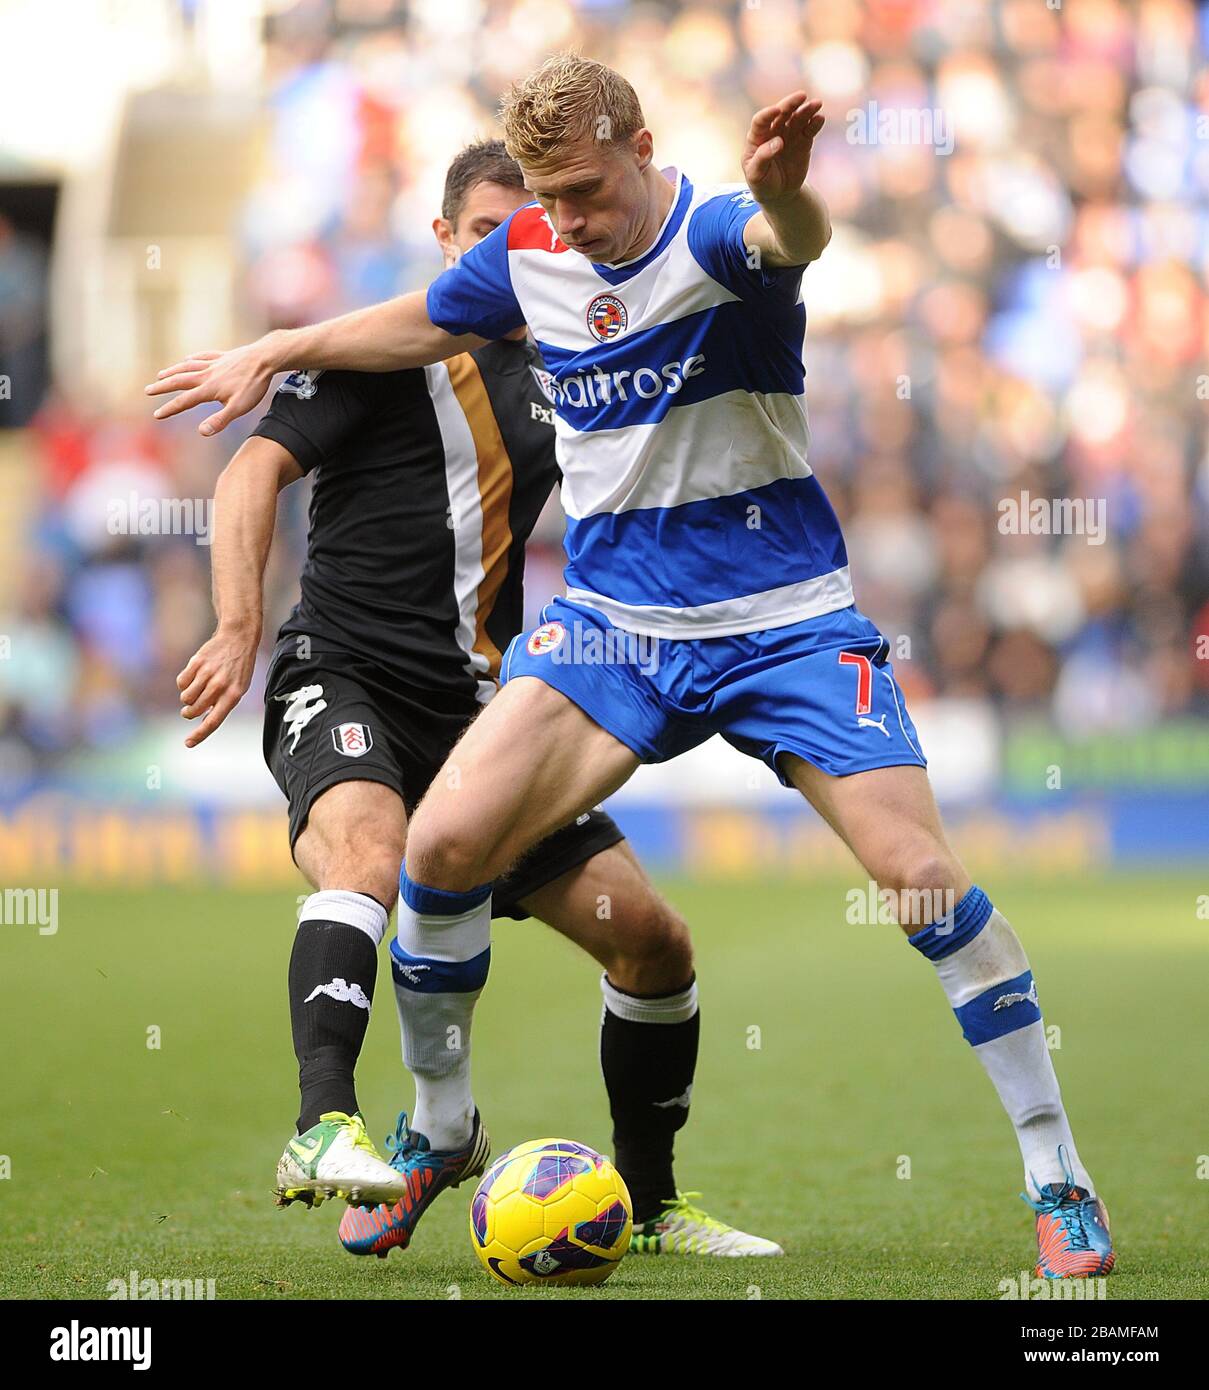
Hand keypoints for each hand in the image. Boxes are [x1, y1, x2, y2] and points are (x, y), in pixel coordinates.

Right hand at [145, 337, 280, 435]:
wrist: (265, 358)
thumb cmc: (253, 385)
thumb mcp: (239, 408)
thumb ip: (220, 420)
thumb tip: (201, 432)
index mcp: (208, 389)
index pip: (184, 401)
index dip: (169, 409)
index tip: (156, 415)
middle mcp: (206, 374)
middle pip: (179, 381)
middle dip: (162, 387)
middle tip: (148, 390)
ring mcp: (214, 364)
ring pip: (187, 367)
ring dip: (172, 371)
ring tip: (160, 374)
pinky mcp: (223, 356)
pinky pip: (203, 357)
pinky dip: (192, 359)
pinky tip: (188, 359)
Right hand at [176, 625, 259, 746]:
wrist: (238, 639)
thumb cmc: (238, 669)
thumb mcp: (239, 689)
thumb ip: (223, 705)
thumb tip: (205, 720)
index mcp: (233, 696)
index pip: (214, 721)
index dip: (199, 735)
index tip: (187, 743)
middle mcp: (220, 686)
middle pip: (194, 710)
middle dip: (188, 713)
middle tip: (189, 709)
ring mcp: (207, 674)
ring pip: (185, 697)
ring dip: (186, 698)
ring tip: (196, 690)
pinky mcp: (196, 663)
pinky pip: (181, 682)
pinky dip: (184, 684)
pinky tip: (193, 678)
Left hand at [741, 92, 824, 204]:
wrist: (778, 194)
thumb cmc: (761, 183)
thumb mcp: (755, 175)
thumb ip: (763, 157)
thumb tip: (778, 142)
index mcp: (757, 137)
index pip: (761, 120)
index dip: (768, 114)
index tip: (777, 110)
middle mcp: (773, 131)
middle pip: (782, 113)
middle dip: (791, 104)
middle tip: (801, 96)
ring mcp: (789, 135)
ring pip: (798, 118)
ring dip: (807, 110)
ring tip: (817, 104)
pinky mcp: (803, 141)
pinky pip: (809, 130)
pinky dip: (815, 124)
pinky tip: (820, 119)